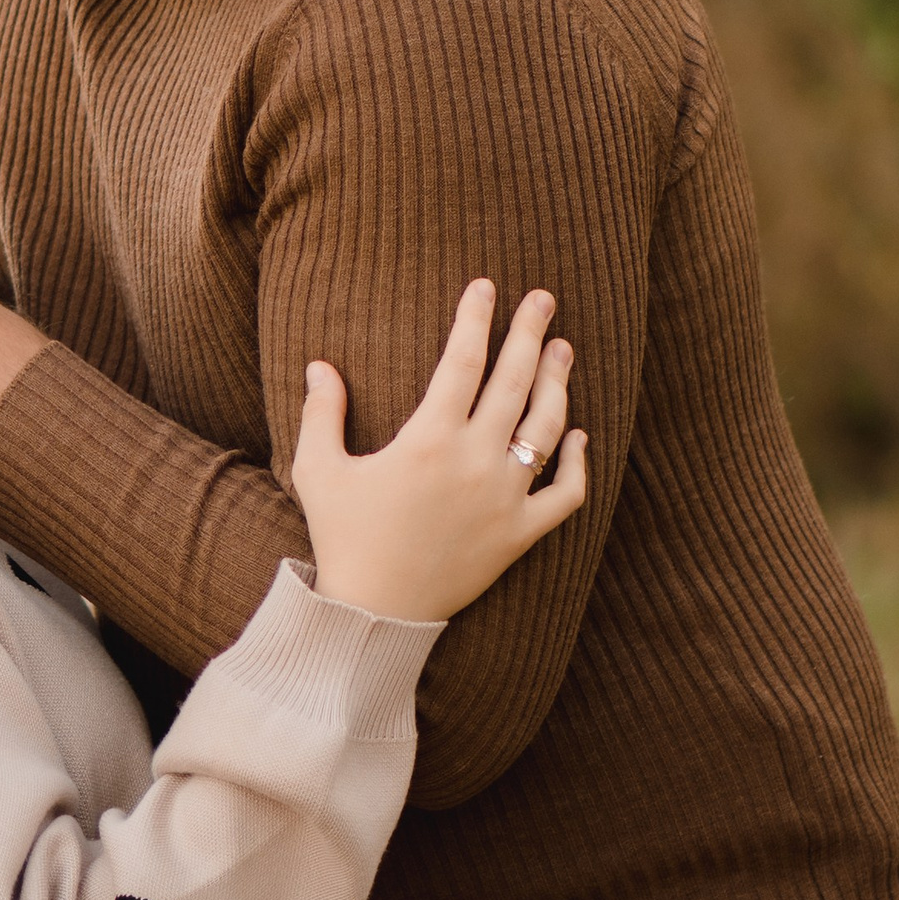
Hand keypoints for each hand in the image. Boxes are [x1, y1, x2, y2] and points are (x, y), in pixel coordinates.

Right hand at [291, 281, 586, 622]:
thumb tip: (320, 364)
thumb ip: (320, 414)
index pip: (462, 361)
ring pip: (547, 427)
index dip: (476, 318)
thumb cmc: (343, 540)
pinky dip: (578, 463)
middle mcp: (475, 462)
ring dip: (558, 382)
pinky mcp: (520, 535)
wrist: (375, 614)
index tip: (486, 286)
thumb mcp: (318, 472)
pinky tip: (580, 435)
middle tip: (544, 298)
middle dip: (530, 332)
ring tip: (562, 349)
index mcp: (428, 440)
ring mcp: (504, 499)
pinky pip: (565, 494)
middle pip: (514, 381)